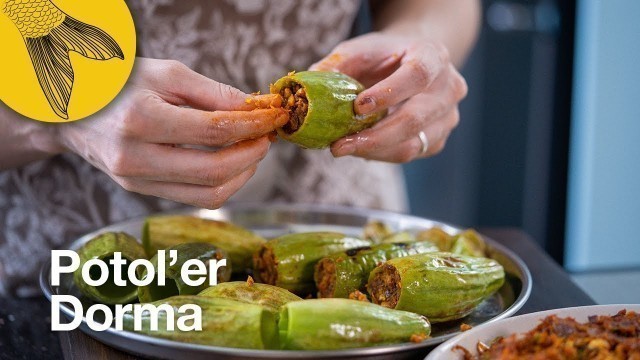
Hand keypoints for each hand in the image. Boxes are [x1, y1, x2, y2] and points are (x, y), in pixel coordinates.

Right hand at [54, 58, 287, 207]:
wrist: (72, 109)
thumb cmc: (120, 83)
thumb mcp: (166, 74)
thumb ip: (213, 93)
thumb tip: (255, 109)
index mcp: (141, 120)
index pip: (215, 132)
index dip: (253, 126)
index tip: (275, 117)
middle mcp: (135, 158)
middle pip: (215, 172)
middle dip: (252, 155)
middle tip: (268, 136)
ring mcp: (136, 180)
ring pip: (208, 194)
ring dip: (242, 174)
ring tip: (253, 148)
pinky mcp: (140, 191)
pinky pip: (194, 197)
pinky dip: (221, 182)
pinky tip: (231, 161)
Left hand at [311, 32, 467, 162]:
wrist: (413, 62)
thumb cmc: (384, 55)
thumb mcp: (360, 50)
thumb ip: (335, 66)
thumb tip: (304, 89)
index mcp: (433, 56)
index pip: (417, 76)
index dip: (388, 93)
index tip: (357, 108)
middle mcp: (448, 88)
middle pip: (415, 119)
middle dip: (373, 137)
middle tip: (338, 146)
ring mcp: (447, 117)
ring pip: (411, 145)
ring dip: (372, 150)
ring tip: (341, 148)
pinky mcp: (437, 139)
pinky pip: (407, 154)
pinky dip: (379, 154)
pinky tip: (358, 147)